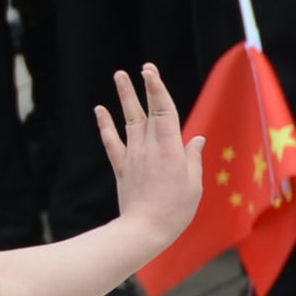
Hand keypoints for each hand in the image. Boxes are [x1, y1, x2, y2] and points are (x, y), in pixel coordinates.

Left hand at [94, 63, 203, 246]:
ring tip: (119, 75)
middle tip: (144, 67)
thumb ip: (192, 158)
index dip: (158, 91)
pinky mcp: (121, 166)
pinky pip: (111, 141)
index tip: (152, 73)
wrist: (144, 229)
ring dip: (124, 97)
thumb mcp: (194, 184)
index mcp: (171, 150)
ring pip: (128, 120)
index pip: (165, 113)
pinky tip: (100, 109)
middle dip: (146, 87)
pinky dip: (105, 124)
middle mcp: (150, 148)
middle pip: (148, 111)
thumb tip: (196, 138)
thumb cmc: (176, 210)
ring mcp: (133, 156)